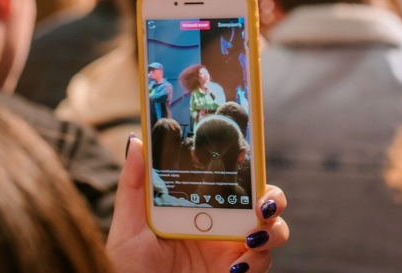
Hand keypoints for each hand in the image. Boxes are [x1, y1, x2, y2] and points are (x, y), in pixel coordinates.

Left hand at [107, 137, 289, 272]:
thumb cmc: (131, 268)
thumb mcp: (128, 227)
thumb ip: (133, 186)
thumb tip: (136, 142)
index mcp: (199, 203)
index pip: (230, 175)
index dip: (247, 160)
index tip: (252, 143)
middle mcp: (221, 223)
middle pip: (263, 198)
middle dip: (272, 195)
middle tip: (261, 202)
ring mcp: (232, 248)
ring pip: (273, 229)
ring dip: (272, 228)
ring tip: (251, 236)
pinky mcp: (238, 272)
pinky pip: (262, 262)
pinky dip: (257, 261)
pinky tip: (237, 267)